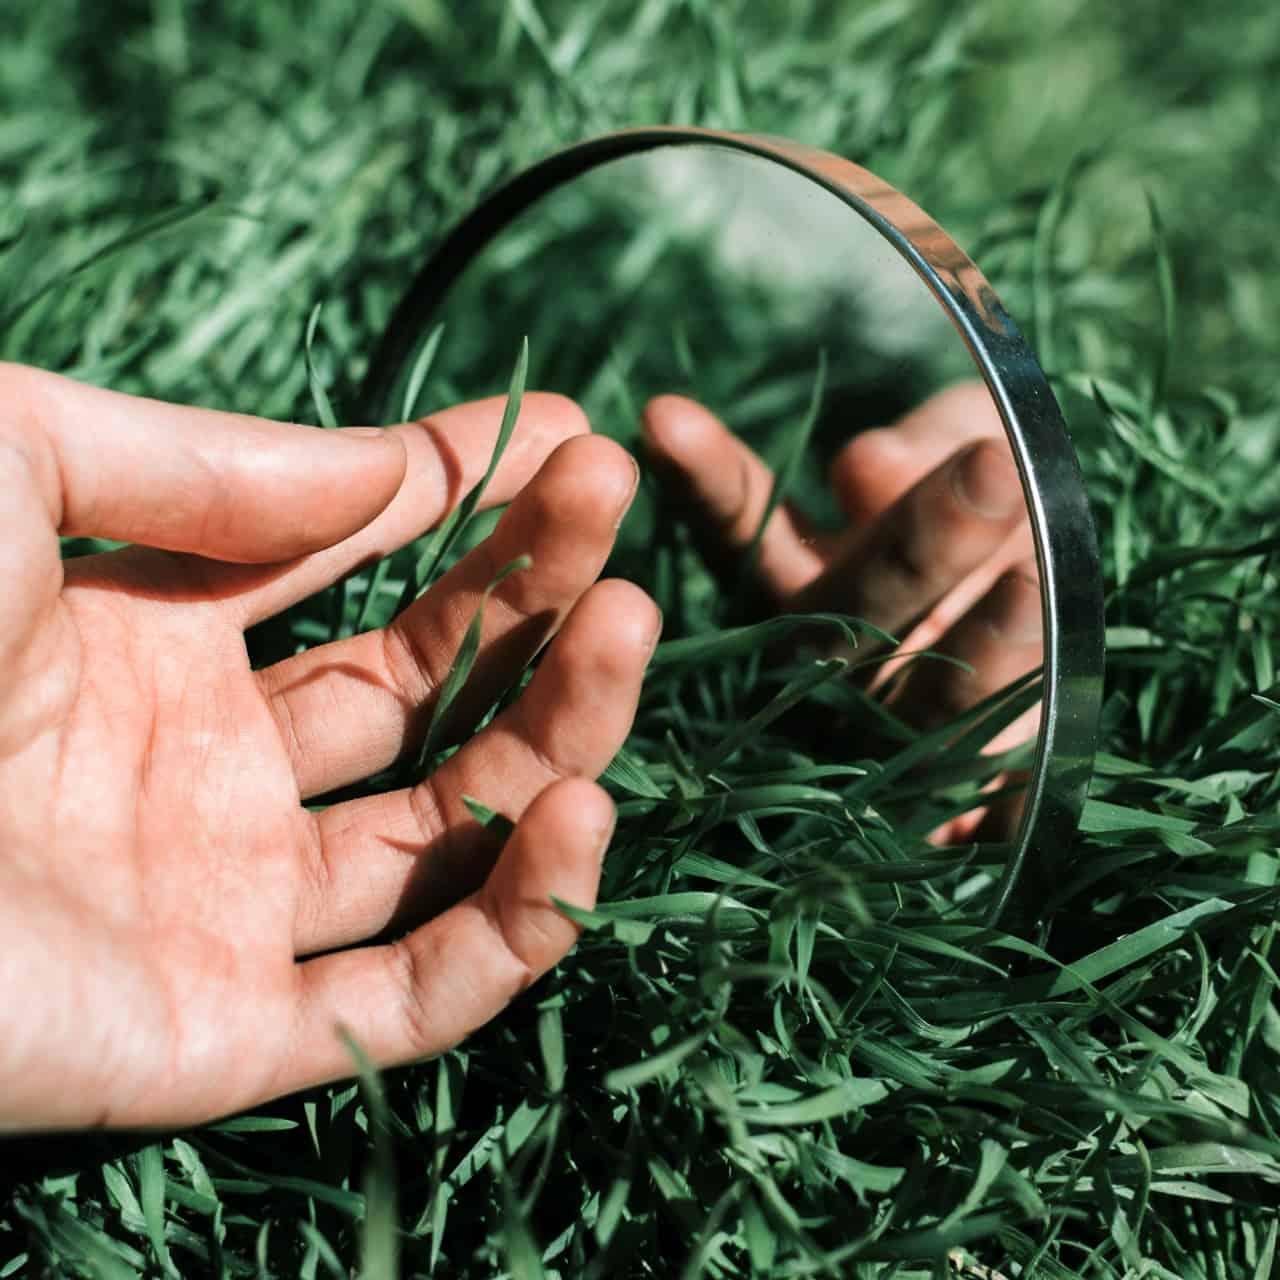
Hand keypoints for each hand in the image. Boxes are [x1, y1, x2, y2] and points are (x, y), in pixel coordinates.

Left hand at [0, 365, 658, 1129]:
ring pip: (452, 832)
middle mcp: (211, 772)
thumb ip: (217, 465)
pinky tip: (581, 811)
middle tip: (615, 503)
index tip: (569, 436)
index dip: (470, 500)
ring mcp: (227, 904)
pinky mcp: (230, 1032)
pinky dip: (520, 918)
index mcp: (156, 641)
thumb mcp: (18, 459)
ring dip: (560, 732)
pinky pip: (418, 993)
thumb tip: (395, 462)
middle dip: (536, 593)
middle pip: (429, 691)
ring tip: (627, 628)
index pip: (362, 567)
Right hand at [642, 383, 1040, 836]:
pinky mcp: (965, 813)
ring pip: (925, 711)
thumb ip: (934, 435)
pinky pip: (990, 818)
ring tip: (1036, 583)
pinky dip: (1008, 811)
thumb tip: (864, 472)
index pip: (740, 523)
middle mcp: (828, 665)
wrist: (1070, 621)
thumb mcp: (979, 438)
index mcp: (805, 577)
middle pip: (851, 614)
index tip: (664, 418)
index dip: (707, 479)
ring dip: (985, 653)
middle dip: (922, 542)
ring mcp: (895, 740)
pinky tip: (1023, 807)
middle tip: (992, 467)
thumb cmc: (1000, 506)